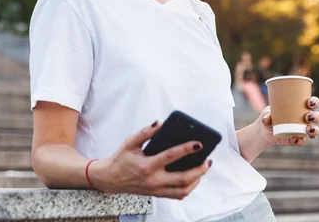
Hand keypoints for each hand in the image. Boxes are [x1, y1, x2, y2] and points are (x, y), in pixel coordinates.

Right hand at [88, 121, 211, 199]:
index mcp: (147, 165)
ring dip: (197, 180)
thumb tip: (159, 123)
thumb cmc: (121, 158)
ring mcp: (156, 190)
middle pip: (183, 178)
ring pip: (183, 190)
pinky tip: (193, 177)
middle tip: (208, 160)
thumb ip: (145, 132)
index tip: (199, 143)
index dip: (186, 149)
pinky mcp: (157, 194)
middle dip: (199, 169)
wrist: (110, 179)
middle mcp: (153, 180)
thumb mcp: (130, 142)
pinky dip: (188, 187)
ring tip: (203, 168)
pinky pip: (178, 195)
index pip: (171, 156)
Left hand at [258, 96, 318, 145]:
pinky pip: (301, 141)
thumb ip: (267, 115)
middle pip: (318, 117)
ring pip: (315, 130)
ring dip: (315, 130)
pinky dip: (299, 141)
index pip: (313, 103)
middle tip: (307, 117)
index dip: (315, 102)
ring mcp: (302, 130)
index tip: (310, 103)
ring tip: (308, 129)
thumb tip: (268, 118)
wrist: (263, 131)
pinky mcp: (296, 140)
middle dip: (316, 117)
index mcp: (301, 107)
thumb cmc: (269, 116)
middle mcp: (305, 119)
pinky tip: (296, 139)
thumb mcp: (266, 113)